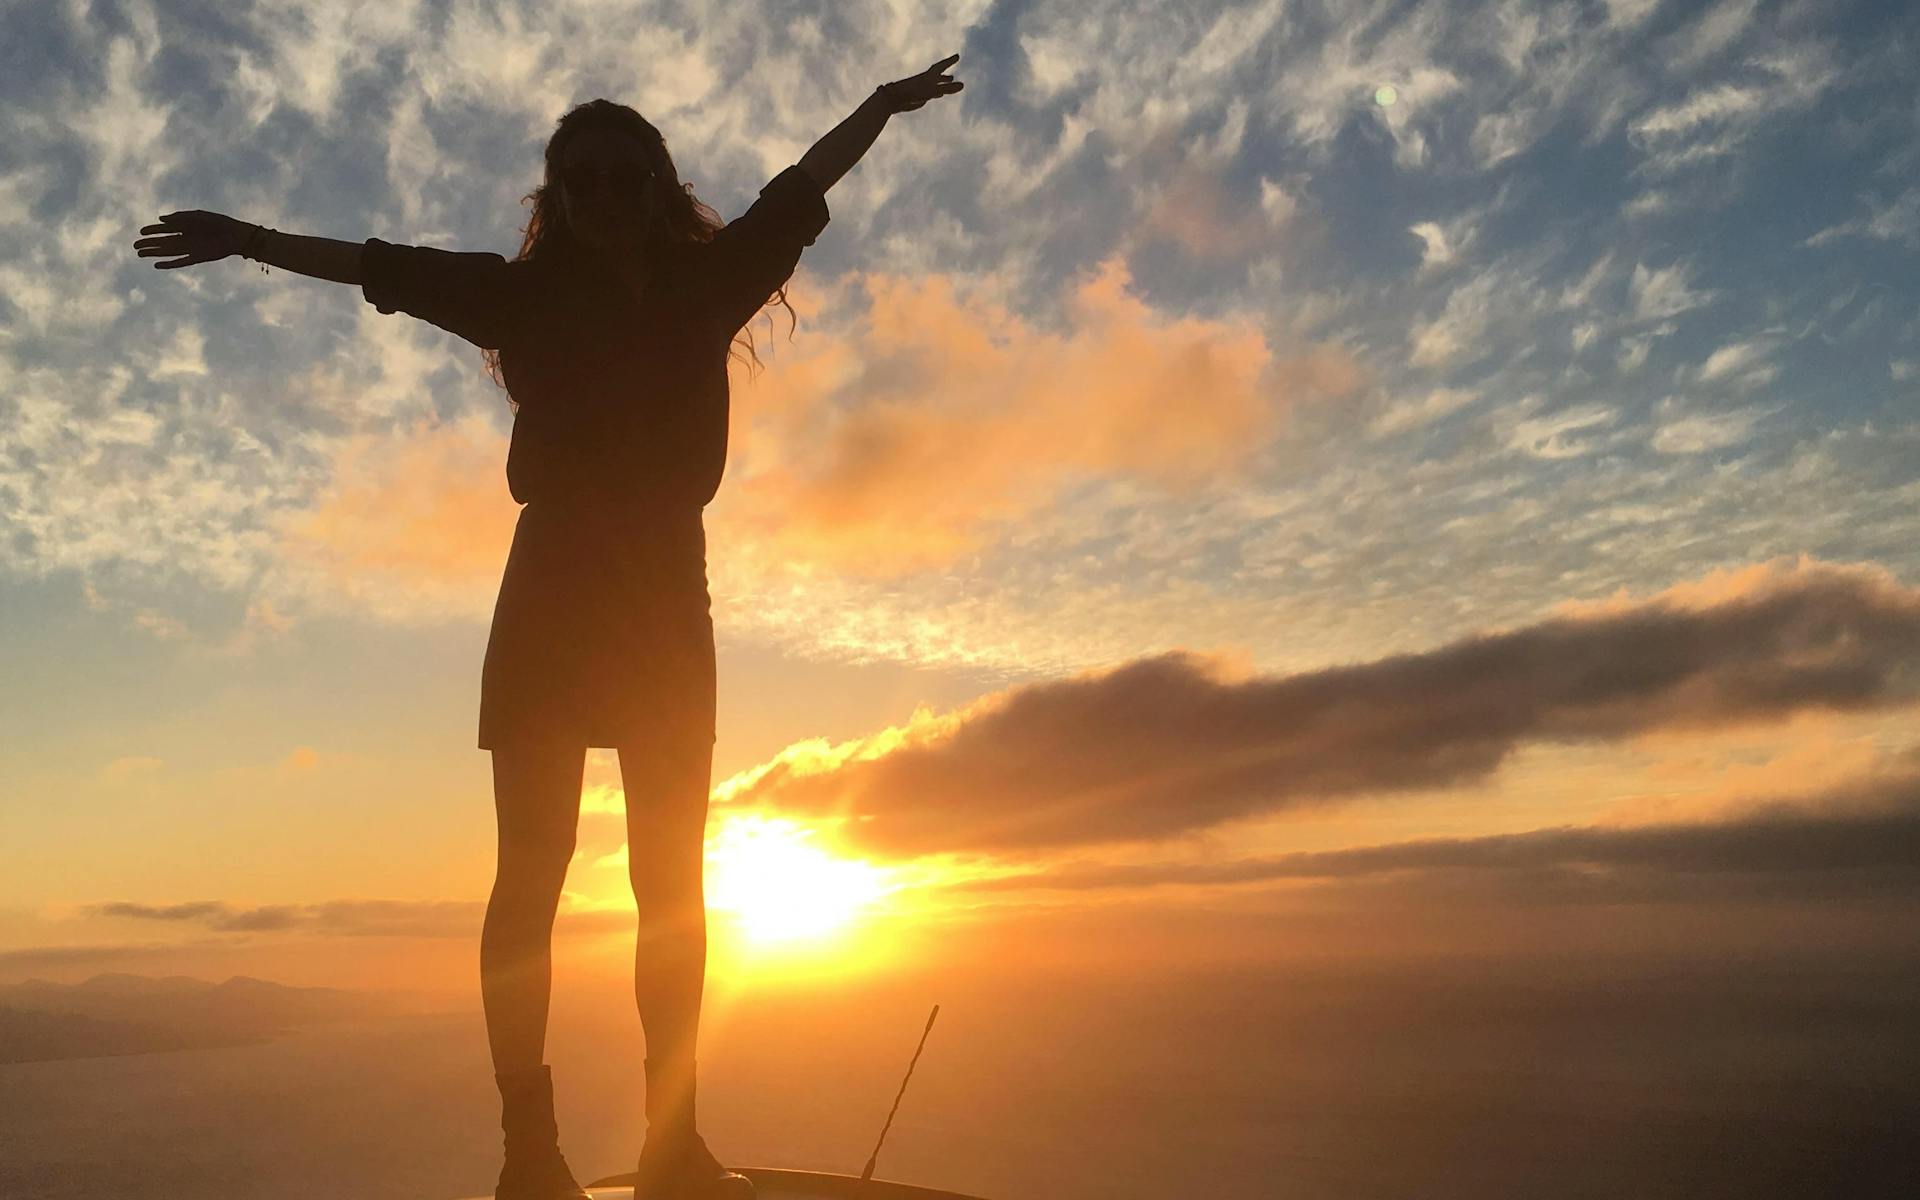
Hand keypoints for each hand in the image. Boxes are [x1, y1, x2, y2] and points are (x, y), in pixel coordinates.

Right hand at [133, 210, 256, 269]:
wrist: (236, 234)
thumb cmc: (218, 222)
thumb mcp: (197, 216)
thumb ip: (179, 217)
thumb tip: (160, 219)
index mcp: (185, 226)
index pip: (164, 229)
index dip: (152, 231)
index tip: (141, 232)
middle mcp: (186, 238)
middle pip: (163, 242)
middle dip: (149, 243)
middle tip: (135, 245)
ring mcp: (190, 249)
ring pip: (168, 252)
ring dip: (154, 253)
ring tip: (140, 253)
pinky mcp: (197, 258)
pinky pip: (180, 262)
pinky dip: (169, 264)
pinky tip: (157, 265)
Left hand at [878, 54, 963, 113]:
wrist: (893, 99)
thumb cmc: (912, 93)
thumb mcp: (932, 90)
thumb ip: (947, 88)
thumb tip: (962, 85)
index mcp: (928, 76)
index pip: (942, 66)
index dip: (949, 61)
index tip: (957, 56)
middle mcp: (925, 80)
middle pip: (938, 74)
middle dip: (946, 72)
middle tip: (955, 69)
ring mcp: (921, 88)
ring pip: (934, 83)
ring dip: (942, 80)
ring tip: (949, 80)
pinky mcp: (917, 96)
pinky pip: (930, 91)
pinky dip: (936, 91)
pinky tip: (936, 95)